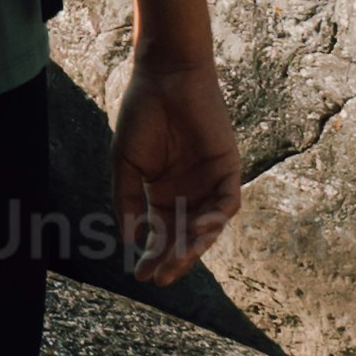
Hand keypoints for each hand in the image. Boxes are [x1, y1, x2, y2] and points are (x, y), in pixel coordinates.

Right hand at [114, 48, 243, 289]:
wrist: (164, 77)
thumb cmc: (141, 115)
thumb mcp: (126, 164)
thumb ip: (127, 201)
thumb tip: (127, 241)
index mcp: (163, 193)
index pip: (160, 234)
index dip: (152, 255)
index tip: (139, 276)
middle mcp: (188, 192)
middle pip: (184, 236)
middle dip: (173, 258)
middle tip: (160, 277)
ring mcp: (210, 182)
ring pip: (207, 226)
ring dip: (194, 246)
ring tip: (177, 261)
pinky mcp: (228, 168)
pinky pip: (227, 203)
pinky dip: (215, 220)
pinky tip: (197, 231)